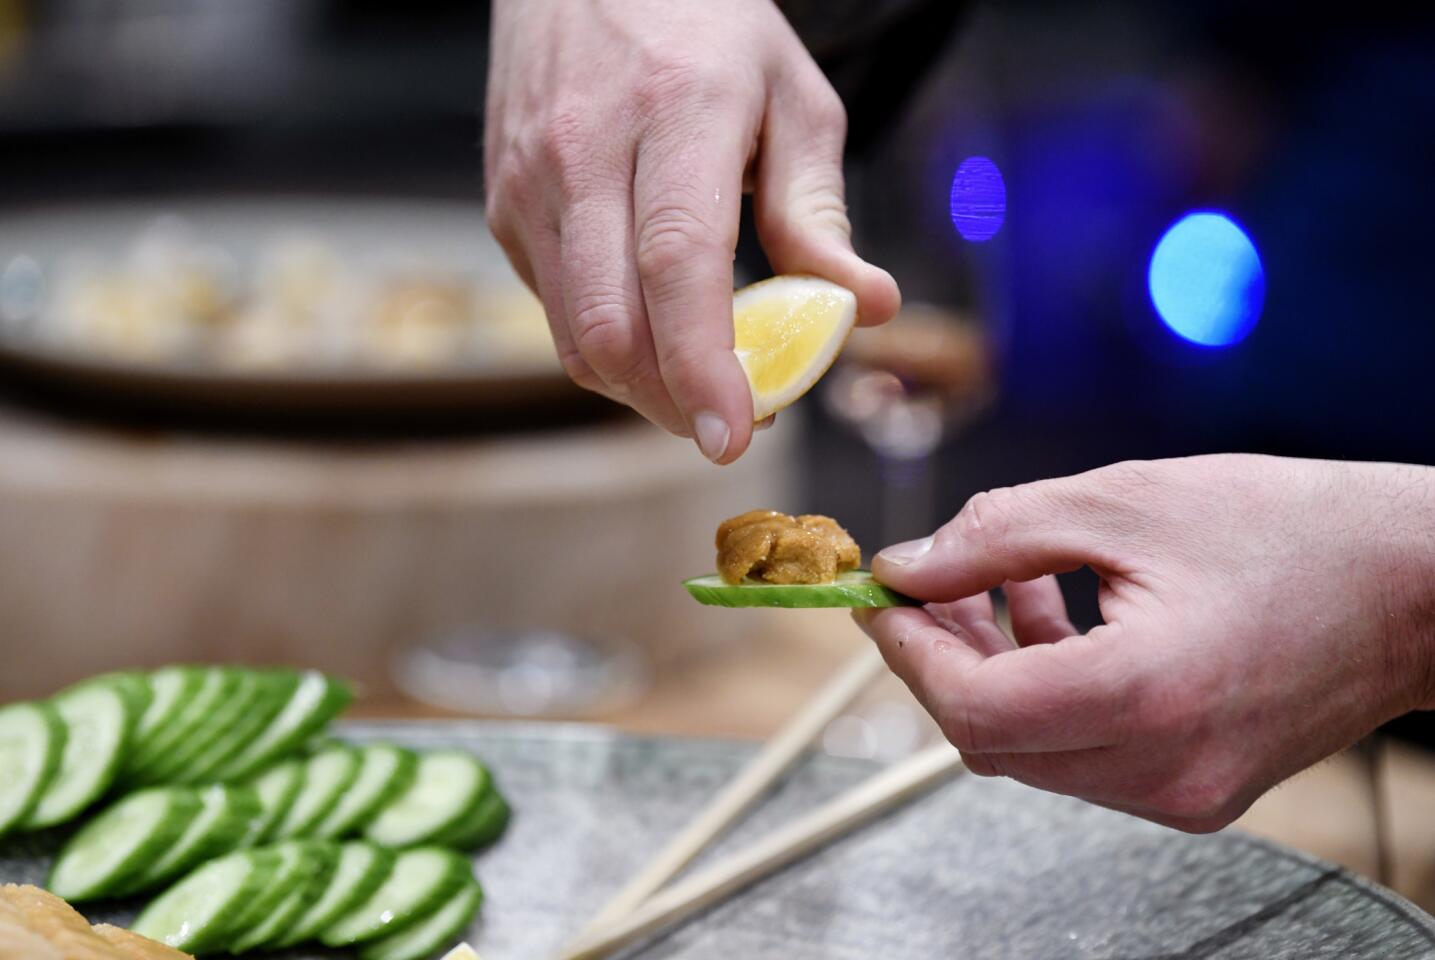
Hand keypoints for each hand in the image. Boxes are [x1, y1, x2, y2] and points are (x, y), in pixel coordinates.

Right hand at [484, 0, 899, 461]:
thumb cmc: (707, 29)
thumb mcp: (792, 98)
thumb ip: (819, 212)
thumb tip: (866, 308)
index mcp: (675, 109)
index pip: (679, 262)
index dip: (702, 364)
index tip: (734, 437)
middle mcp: (584, 149)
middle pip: (613, 323)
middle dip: (673, 401)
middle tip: (732, 421)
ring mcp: (530, 182)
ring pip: (575, 336)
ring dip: (642, 387)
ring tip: (700, 380)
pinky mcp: (505, 207)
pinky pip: (556, 311)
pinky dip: (610, 345)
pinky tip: (653, 326)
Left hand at [856, 455, 1434, 831]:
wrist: (1414, 585)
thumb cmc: (1290, 530)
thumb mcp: (1121, 505)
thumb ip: (994, 538)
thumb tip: (906, 568)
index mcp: (1143, 696)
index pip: (971, 708)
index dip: (909, 651)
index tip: (881, 597)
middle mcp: (1162, 769)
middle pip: (992, 738)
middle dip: (942, 658)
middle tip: (927, 583)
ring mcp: (1183, 792)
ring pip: (1032, 750)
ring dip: (993, 670)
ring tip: (994, 583)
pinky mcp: (1197, 790)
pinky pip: (1084, 753)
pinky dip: (1047, 689)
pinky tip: (1050, 614)